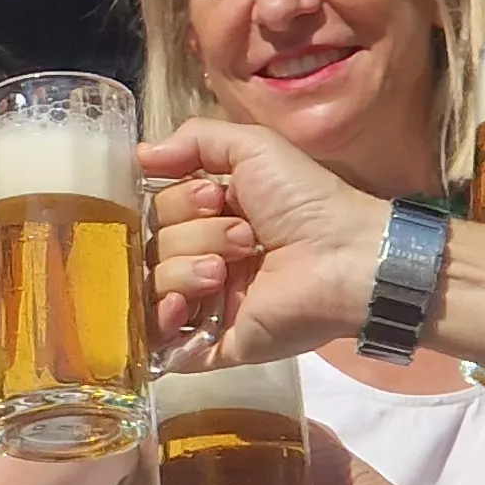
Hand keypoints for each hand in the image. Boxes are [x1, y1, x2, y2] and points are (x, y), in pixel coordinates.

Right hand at [137, 120, 386, 365]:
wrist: (345, 258)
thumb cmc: (306, 202)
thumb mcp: (254, 148)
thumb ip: (196, 140)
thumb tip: (139, 155)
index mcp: (212, 219)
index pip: (159, 212)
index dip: (177, 203)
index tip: (213, 198)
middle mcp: (205, 260)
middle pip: (154, 249)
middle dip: (190, 236)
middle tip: (242, 237)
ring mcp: (210, 306)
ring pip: (153, 288)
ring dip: (183, 271)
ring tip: (223, 273)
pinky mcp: (218, 345)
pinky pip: (163, 343)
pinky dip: (161, 323)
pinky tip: (182, 305)